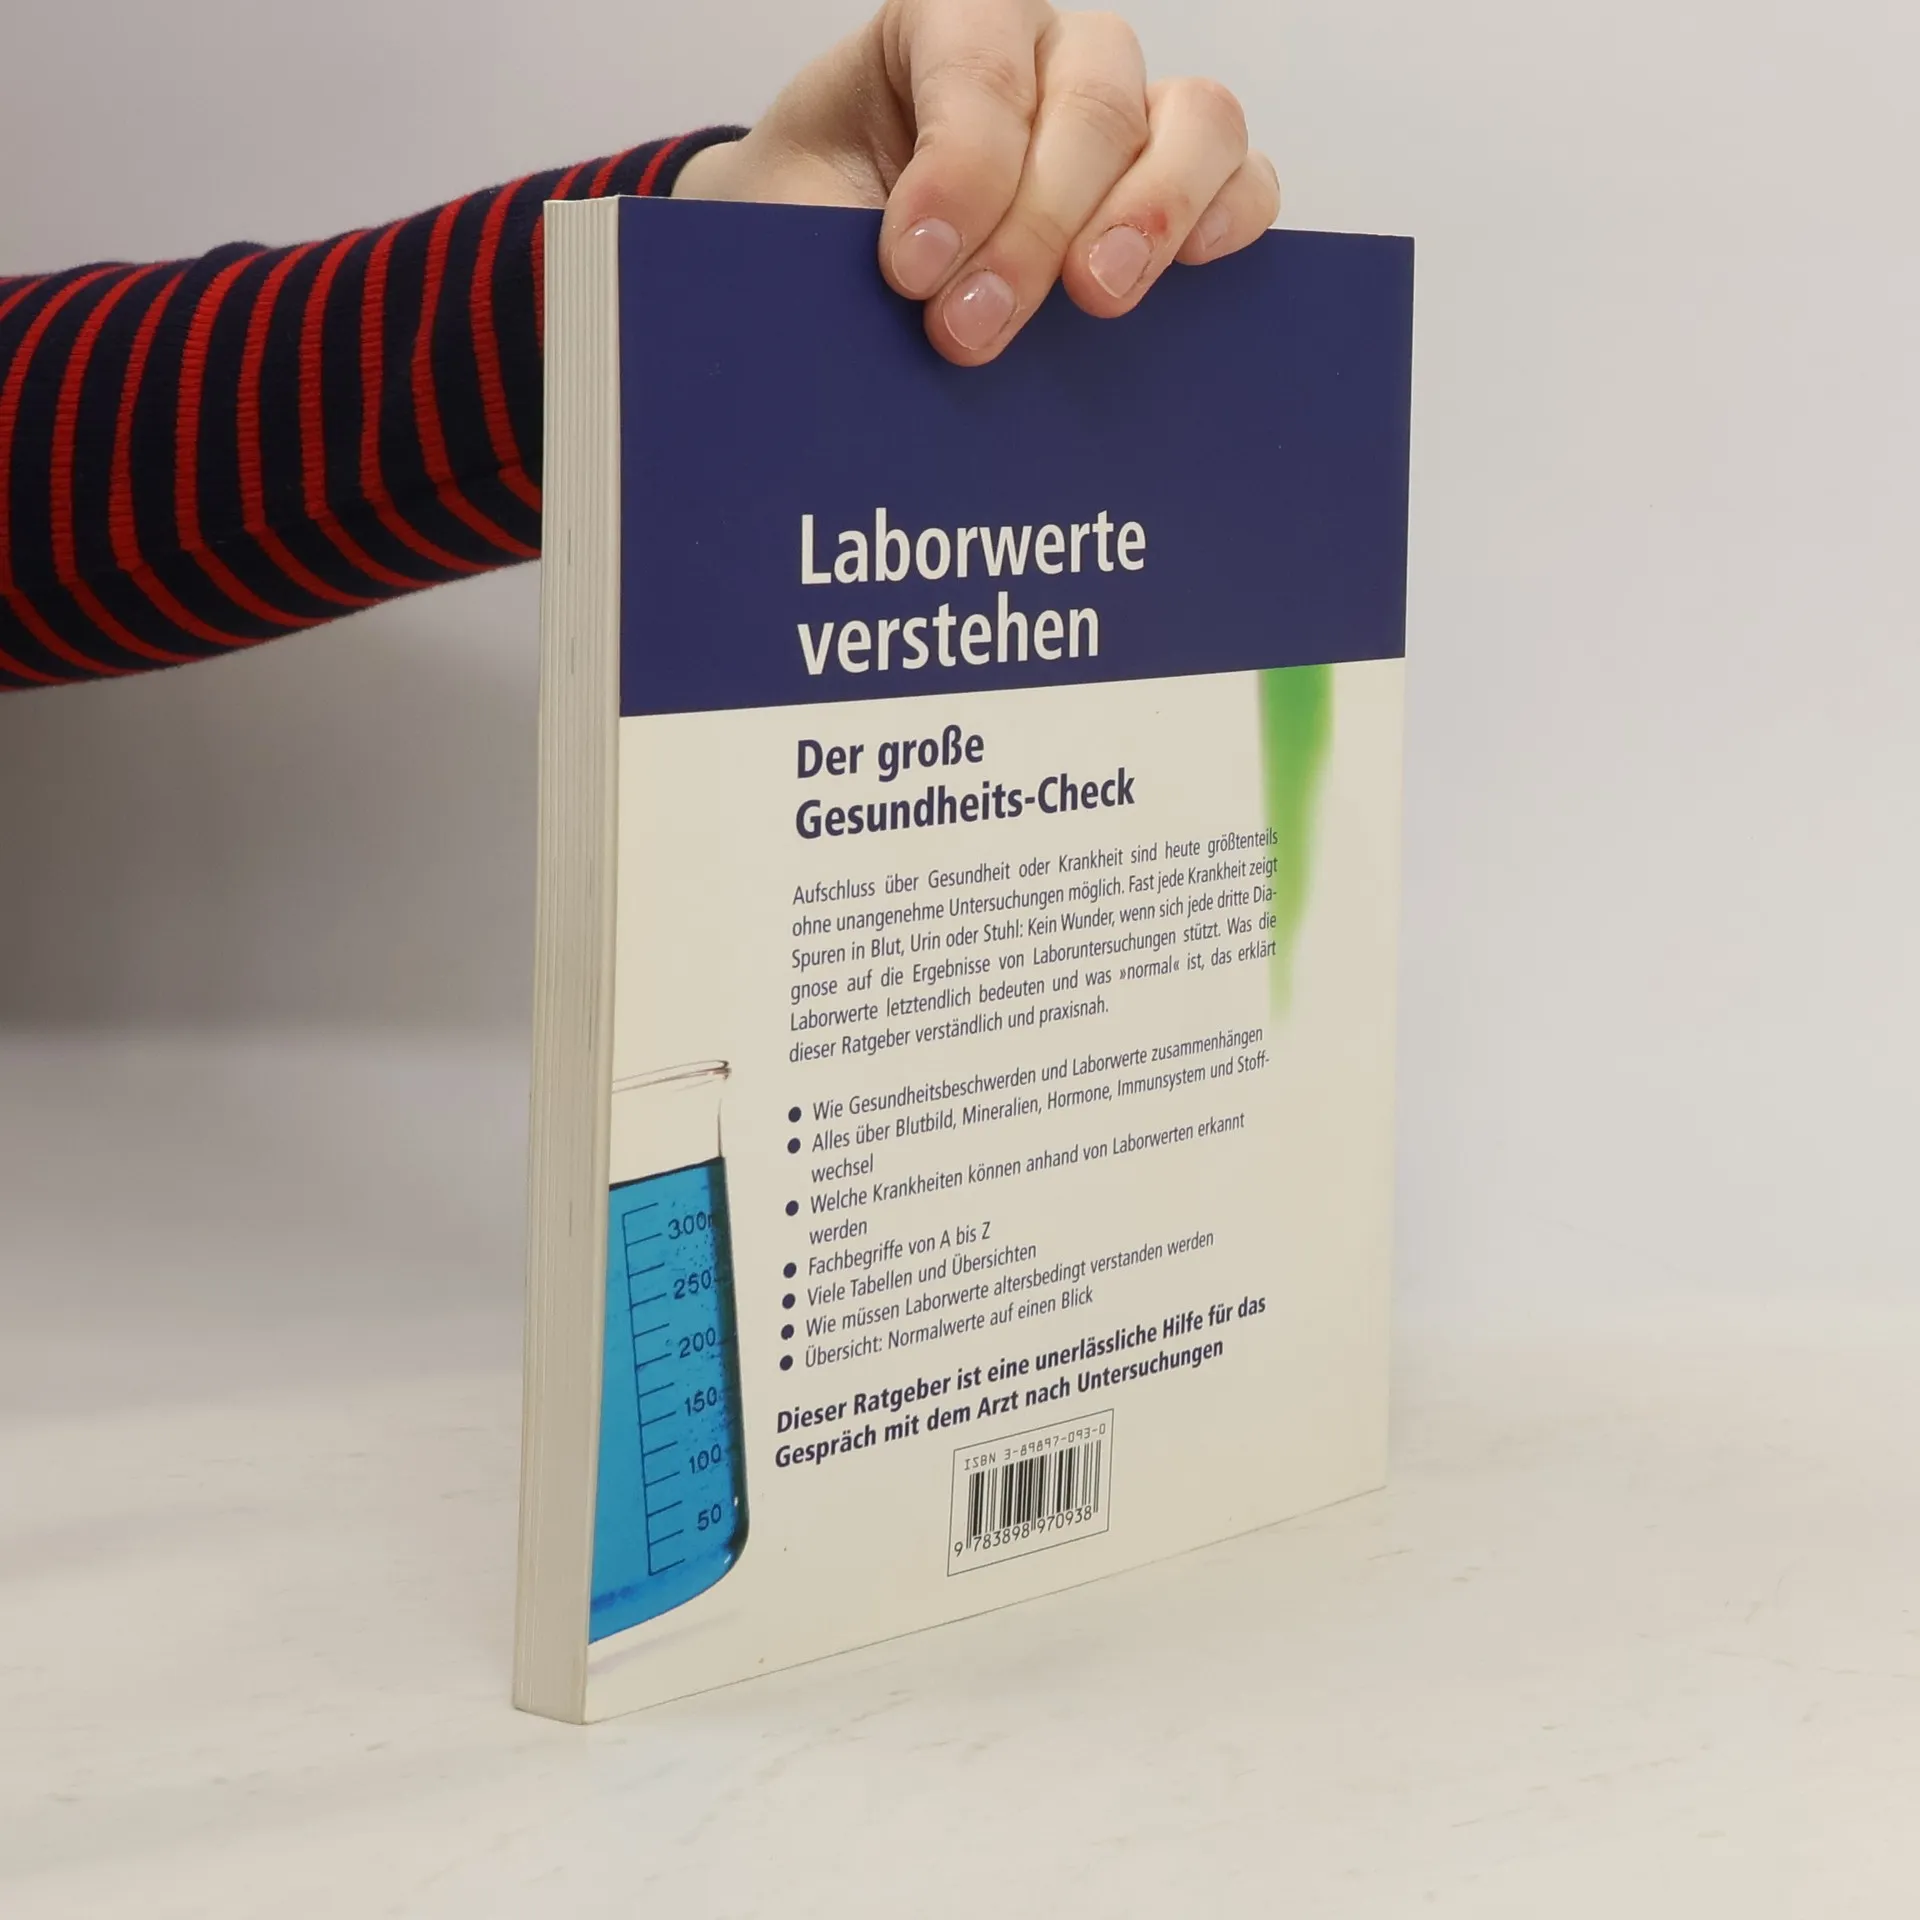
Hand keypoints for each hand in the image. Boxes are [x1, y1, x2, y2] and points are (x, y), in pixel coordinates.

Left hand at [672, 0, 1278, 366]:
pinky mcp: (1178, 190)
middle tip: (972, 329)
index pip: (980, 60)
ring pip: (1193, 122)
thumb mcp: (793, 224)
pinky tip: (1191, 274)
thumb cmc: (813, 233)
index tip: (910, 268)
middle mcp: (1048, 53)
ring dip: (1150, 216)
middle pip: (1092, 103)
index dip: (958, 168)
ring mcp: (1127, 117)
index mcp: (944, 26)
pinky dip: (1227, 220)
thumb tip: (891, 309)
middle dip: (1035, 226)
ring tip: (1097, 302)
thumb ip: (830, 241)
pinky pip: (1242, 181)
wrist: (822, 272)